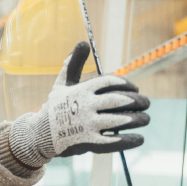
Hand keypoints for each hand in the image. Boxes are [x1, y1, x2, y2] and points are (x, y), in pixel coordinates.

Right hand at [9, 41, 149, 165]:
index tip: (136, 89)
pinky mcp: (88, 143)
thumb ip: (73, 63)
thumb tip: (83, 42)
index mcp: (82, 90)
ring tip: (146, 119)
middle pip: (119, 100)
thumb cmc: (54, 108)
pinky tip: (139, 138)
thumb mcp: (61, 83)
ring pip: (120, 120)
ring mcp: (88, 125)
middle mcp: (86, 106)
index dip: (127, 84)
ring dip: (137, 119)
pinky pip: (113, 141)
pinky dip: (128, 140)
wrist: (39, 135)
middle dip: (138, 101)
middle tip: (147, 103)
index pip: (111, 82)